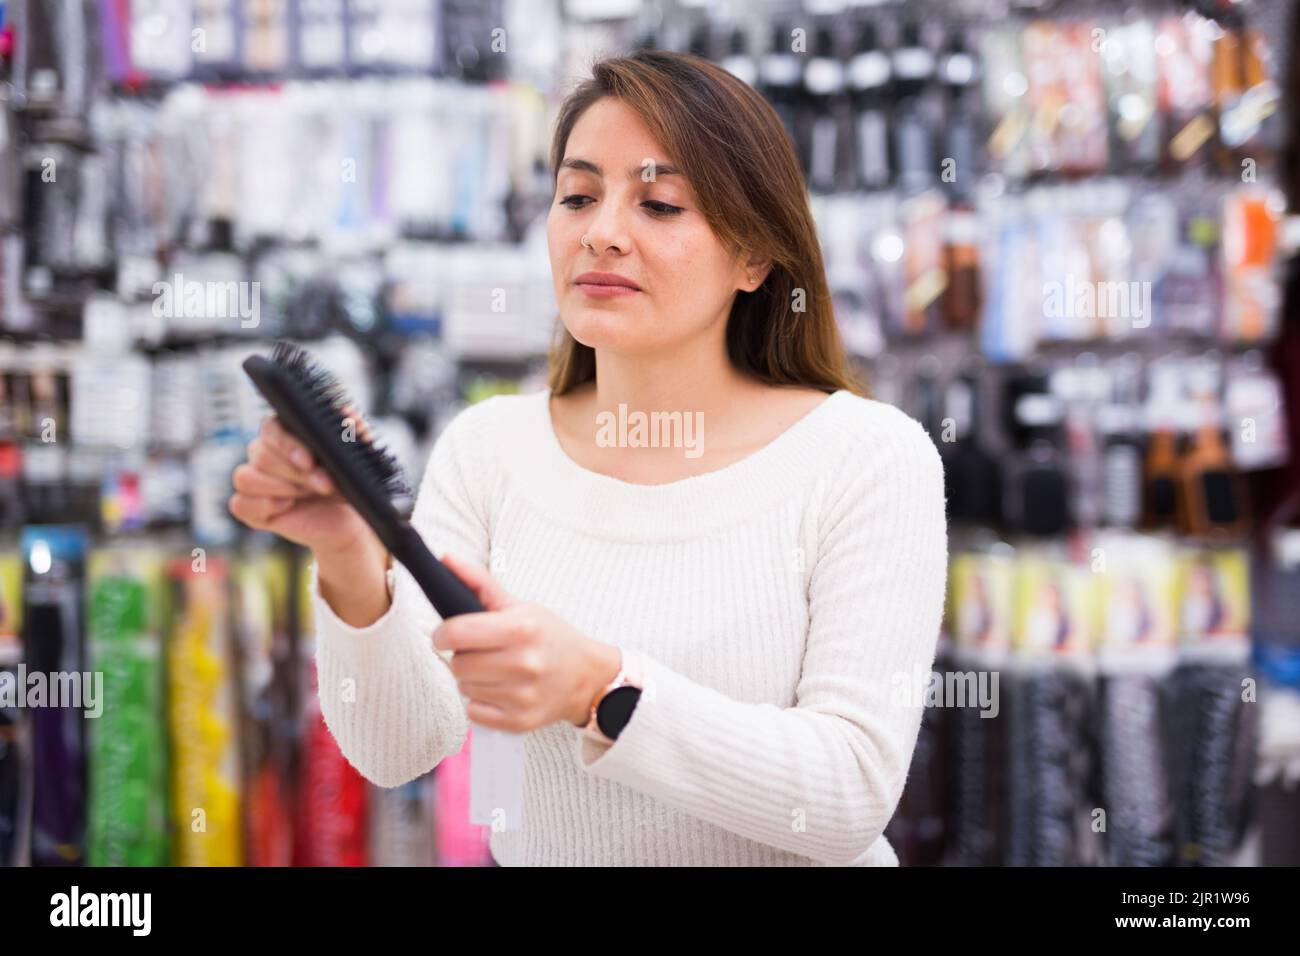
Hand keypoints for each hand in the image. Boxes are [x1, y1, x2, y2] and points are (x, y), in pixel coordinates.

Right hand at [228, 409, 381, 559]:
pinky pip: (240, 504)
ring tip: (309, 494)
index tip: (309, 461)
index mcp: (285, 434)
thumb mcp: (357, 457)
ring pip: (246, 477)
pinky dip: (265, 507)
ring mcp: (255, 481)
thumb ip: (354, 433)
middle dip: (296, 473)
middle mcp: (264, 454)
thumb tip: (349, 415)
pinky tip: (288, 507)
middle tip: (324, 484)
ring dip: (282, 488)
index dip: (286, 444)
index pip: (270, 428)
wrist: (347, 520)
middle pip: (260, 455)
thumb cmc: (347, 484)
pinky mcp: (251, 508)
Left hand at [434, 554, 621, 733]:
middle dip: (463, 656)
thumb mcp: (521, 606)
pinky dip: (481, 702)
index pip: (457, 633)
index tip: (447, 634)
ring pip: (464, 688)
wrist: (587, 676)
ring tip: (496, 670)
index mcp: (521, 629)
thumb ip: (480, 584)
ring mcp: (522, 695)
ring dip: (473, 679)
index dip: (443, 634)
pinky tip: (501, 690)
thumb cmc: (549, 637)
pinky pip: (474, 712)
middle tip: (481, 652)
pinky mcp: (520, 721)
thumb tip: (446, 560)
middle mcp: (523, 663)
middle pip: (458, 664)